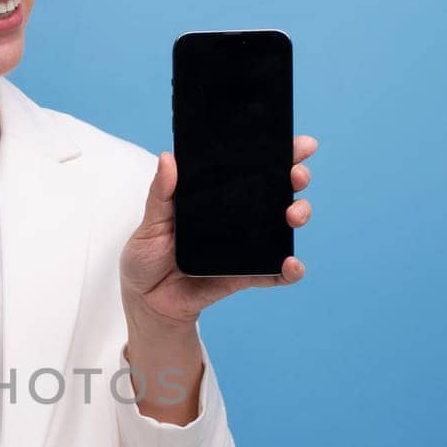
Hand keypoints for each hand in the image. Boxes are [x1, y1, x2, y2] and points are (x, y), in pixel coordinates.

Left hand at [119, 136, 317, 326]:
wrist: (146, 301)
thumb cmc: (147, 257)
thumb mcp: (150, 222)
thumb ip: (160, 193)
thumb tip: (168, 158)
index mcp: (214, 197)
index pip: (251, 169)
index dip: (277, 153)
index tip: (300, 145)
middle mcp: (236, 217)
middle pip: (275, 191)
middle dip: (294, 178)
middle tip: (296, 175)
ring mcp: (244, 245)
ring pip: (281, 226)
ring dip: (298, 215)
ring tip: (293, 215)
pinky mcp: (244, 275)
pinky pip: (272, 273)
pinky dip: (288, 271)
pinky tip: (292, 265)